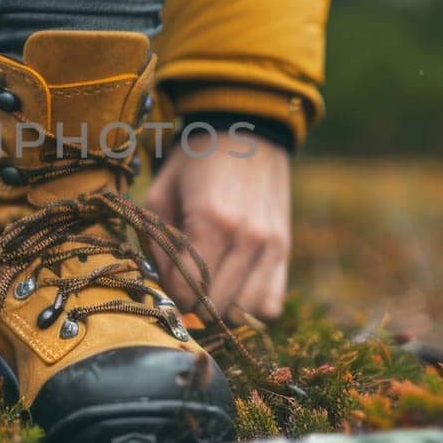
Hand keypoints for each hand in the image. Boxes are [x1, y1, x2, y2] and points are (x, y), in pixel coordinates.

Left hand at [145, 129, 291, 322]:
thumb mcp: (161, 193)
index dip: (170, 295)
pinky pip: (271, 304)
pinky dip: (251, 304)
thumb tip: (162, 287)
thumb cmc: (195, 161)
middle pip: (214, 307)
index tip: (165, 280)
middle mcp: (247, 238)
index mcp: (211, 222)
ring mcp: (271, 246)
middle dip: (192, 303)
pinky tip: (235, 285)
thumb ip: (157, 245)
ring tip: (209, 284)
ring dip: (222, 307)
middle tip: (183, 282)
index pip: (187, 292)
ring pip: (243, 311)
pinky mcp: (284, 249)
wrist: (247, 130)